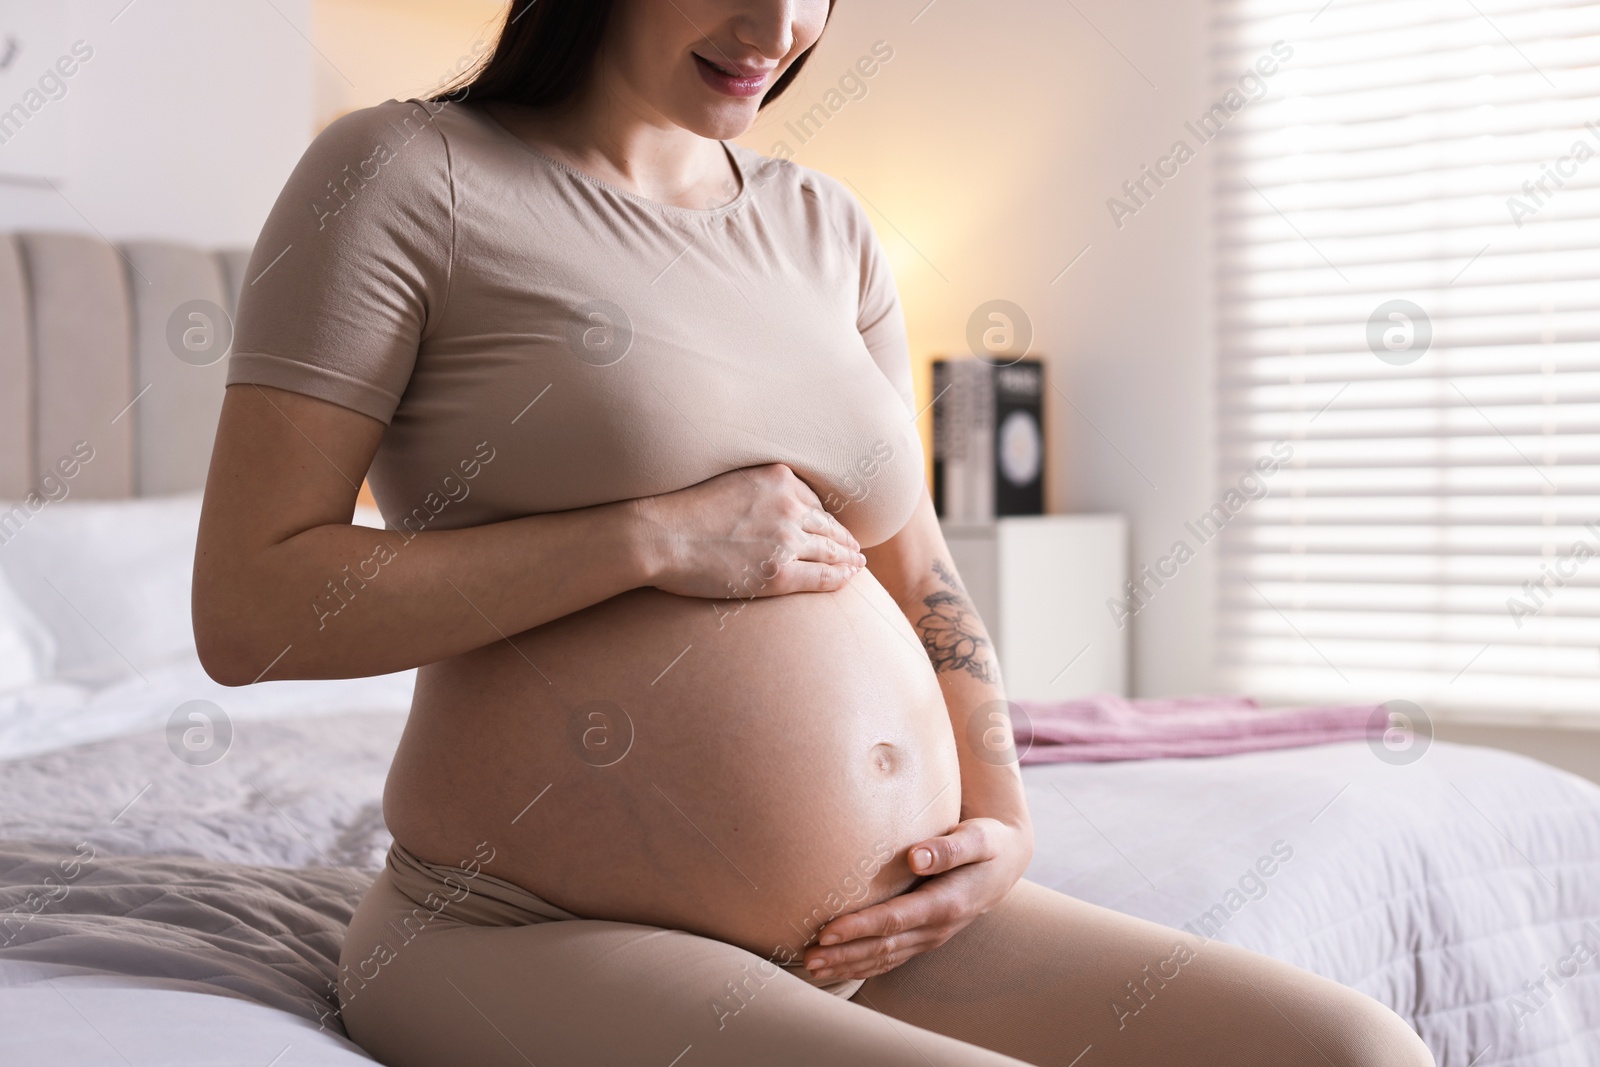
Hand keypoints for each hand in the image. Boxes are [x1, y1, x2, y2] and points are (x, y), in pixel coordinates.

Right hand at [636, 463, 865, 598]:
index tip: (832, 526)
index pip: (813, 501)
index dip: (825, 517)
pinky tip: (848, 578)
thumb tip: (770, 499)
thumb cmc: (681, 510)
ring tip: (856, 563)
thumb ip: (757, 487)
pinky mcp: (777, 575)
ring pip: (830, 551)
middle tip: (855, 548)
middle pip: (827, 525)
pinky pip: (821, 577)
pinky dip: (839, 578)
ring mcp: (785, 542)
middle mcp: (788, 506)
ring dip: (847, 558)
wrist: (659, 536)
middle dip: (843, 538)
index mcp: (778, 479)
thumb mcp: (729, 481)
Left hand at [804, 817, 1033, 980]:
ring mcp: (931, 936)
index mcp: (947, 904)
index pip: (894, 921)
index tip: (826, 931)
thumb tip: (916, 856)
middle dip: (844, 954)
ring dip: (848, 964)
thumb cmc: (988, 843)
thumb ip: (949, 848)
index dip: (859, 928)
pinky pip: (891, 958)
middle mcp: (937, 928)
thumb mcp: (978, 838)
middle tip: (808, 958)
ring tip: (813, 967)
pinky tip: (839, 966)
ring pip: (884, 958)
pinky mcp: (925, 936)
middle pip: (883, 947)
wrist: (1007, 861)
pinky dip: (863, 965)